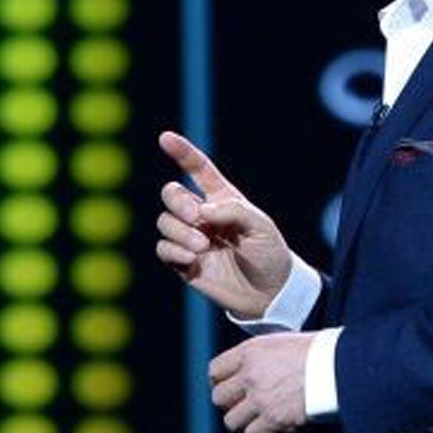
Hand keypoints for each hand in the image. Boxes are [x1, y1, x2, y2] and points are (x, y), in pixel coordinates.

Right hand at [155, 130, 294, 318]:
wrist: (268, 294)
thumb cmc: (269, 254)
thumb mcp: (262, 227)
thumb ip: (234, 211)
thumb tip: (202, 210)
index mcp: (222, 199)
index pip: (198, 169)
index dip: (182, 152)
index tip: (165, 138)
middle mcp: (202, 215)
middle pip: (171, 193)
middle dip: (177, 201)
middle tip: (195, 216)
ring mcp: (190, 237)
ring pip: (164, 222)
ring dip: (179, 232)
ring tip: (202, 247)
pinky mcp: (182, 261)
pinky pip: (162, 248)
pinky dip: (173, 251)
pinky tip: (191, 259)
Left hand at [210, 334, 312, 432]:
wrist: (341, 367)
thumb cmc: (318, 351)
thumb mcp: (281, 342)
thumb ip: (259, 357)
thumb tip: (248, 369)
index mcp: (250, 352)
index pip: (215, 370)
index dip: (219, 380)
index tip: (227, 386)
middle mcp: (249, 375)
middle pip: (218, 397)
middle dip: (229, 403)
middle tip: (242, 404)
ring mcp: (260, 399)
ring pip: (231, 420)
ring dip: (243, 421)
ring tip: (257, 417)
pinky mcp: (274, 419)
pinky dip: (261, 432)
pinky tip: (273, 424)